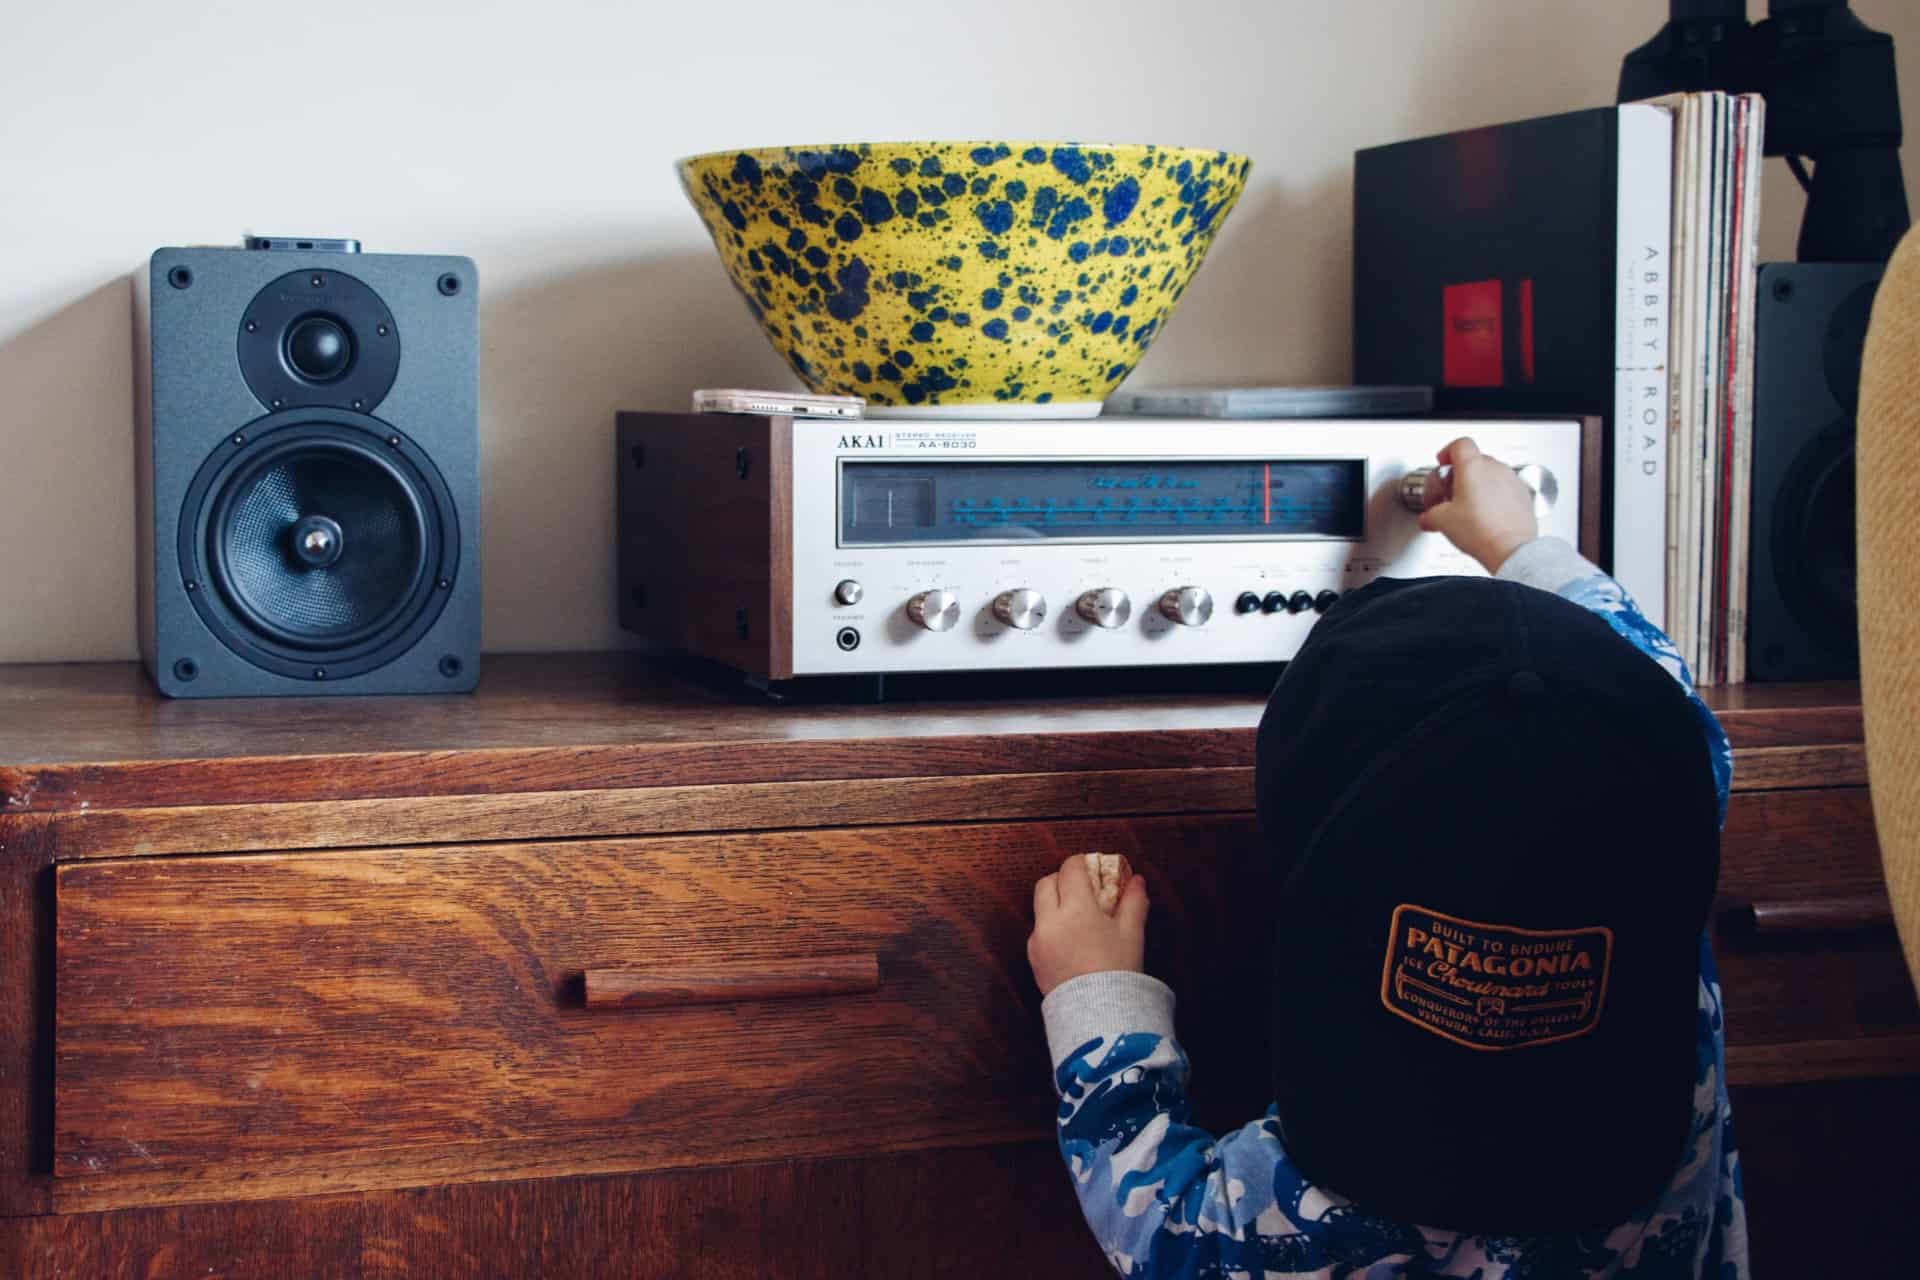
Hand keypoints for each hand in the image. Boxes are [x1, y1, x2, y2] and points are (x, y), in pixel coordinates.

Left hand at [1027, 854, 1148, 996]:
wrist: (1098, 1016)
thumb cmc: (1118, 972)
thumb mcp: (1132, 934)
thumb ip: (1133, 903)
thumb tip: (1136, 881)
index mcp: (1076, 909)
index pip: (1070, 869)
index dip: (1081, 863)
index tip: (1091, 867)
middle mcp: (1050, 921)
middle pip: (1046, 883)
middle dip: (1062, 880)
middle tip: (1082, 888)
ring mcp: (1038, 941)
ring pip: (1039, 909)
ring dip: (1055, 904)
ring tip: (1078, 918)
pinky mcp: (1033, 959)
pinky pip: (1038, 933)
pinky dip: (1051, 928)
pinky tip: (1071, 942)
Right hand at [1417, 437, 1539, 572]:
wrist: (1510, 549)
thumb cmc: (1481, 530)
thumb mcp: (1442, 521)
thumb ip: (1430, 514)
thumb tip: (1429, 517)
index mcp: (1473, 467)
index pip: (1460, 444)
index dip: (1448, 451)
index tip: (1443, 462)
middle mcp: (1495, 468)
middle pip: (1475, 459)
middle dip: (1462, 473)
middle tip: (1452, 490)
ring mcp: (1512, 480)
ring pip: (1492, 474)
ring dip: (1479, 484)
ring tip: (1469, 506)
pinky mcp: (1523, 495)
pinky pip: (1506, 488)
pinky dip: (1495, 496)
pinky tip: (1487, 515)